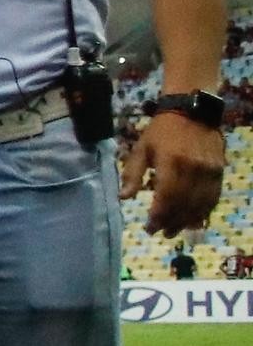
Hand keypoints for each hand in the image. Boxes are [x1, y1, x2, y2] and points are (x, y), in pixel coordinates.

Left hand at [125, 108, 228, 235]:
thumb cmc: (161, 131)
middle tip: (161, 233)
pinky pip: (213, 197)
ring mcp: (209, 171)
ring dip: (188, 221)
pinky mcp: (219, 171)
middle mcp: (193, 169)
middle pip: (184, 204)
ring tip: (175, 231)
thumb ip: (132, 173)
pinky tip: (194, 220)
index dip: (158, 216)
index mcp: (171, 162)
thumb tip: (124, 198)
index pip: (166, 197)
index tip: (149, 228)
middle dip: (172, 222)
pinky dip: (204, 211)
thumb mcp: (141, 148)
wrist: (192, 112)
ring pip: (200, 204)